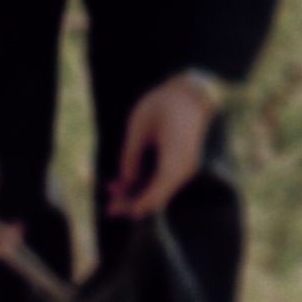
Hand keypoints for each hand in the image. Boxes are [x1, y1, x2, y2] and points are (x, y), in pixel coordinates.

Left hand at [107, 76, 213, 222]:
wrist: (194, 91)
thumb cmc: (165, 104)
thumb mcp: (139, 126)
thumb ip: (131, 155)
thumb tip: (127, 180)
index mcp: (174, 165)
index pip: (154, 197)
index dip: (133, 206)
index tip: (113, 210)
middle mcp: (183, 171)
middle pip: (157, 198)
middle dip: (132, 203)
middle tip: (108, 209)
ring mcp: (185, 168)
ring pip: (159, 189)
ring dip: (137, 192)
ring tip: (111, 189)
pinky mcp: (182, 162)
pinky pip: (163, 179)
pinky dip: (145, 182)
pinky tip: (125, 180)